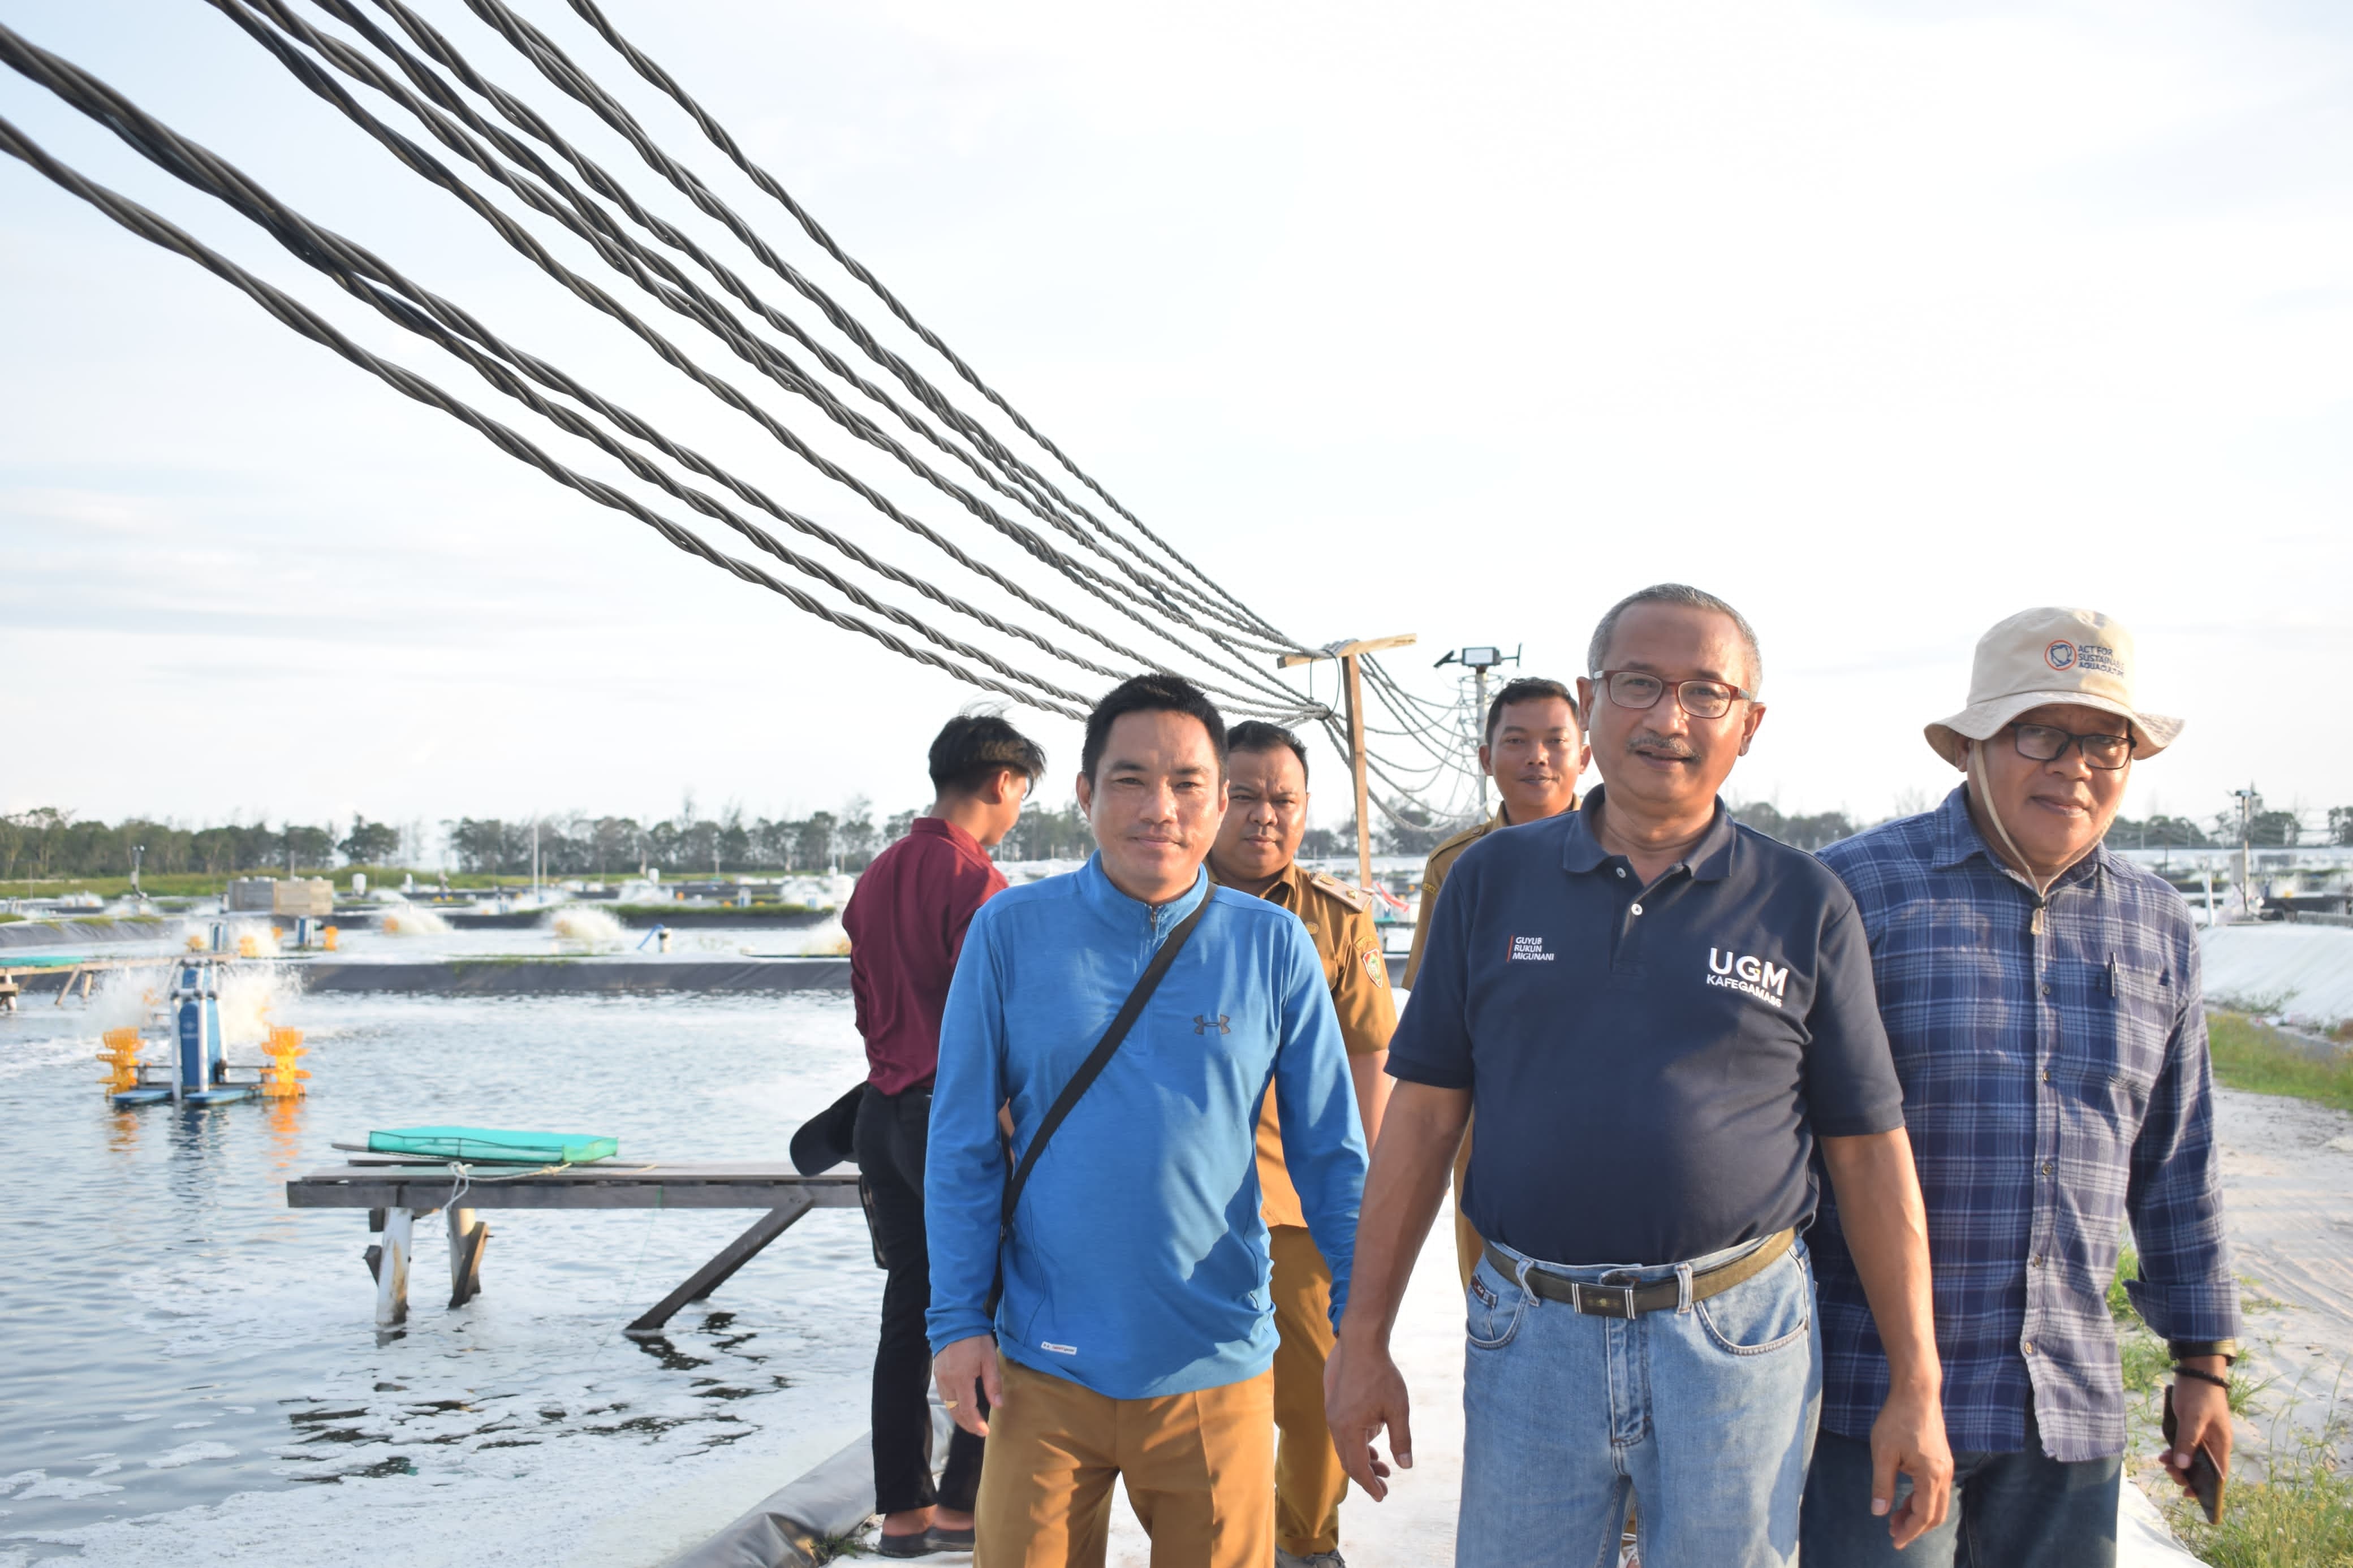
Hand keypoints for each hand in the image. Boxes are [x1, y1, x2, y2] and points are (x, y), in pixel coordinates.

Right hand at [933, 1335, 1002, 1437]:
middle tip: (978, 1432)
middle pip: (955, 1411)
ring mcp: (940, 1377)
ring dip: (959, 1416)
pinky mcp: (938, 1372)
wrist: (955, 1320)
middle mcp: (947, 1381)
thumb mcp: (989, 1359)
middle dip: (967, 1424)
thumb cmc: (975, 1338)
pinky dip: (952, 1405)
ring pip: (948, 1405)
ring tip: (971, 1423)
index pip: (967, 1409)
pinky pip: (944, 1395)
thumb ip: (993, 1383)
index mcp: (961, 1379)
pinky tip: (960, 1407)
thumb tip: (998, 1405)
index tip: (985, 1432)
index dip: (976, 1423)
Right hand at [1324, 1331, 1412, 1500]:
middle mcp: (1336, 1425)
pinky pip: (1344, 1433)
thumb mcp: (1398, 1409)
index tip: (1382, 1497)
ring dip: (1363, 1459)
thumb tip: (1405, 1466)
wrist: (1360, 1343)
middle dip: (1367, 1476)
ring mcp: (1333, 1414)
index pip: (1358, 1467)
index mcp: (1348, 1429)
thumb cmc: (1381, 1374)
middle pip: (1349, 1461)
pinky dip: (1358, 1444)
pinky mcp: (1335, 1405)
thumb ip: (1401, 1439)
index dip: (1370, 1485)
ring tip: (1383, 1466)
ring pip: (1346, 1447)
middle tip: (1385, 1486)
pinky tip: (1373, 1441)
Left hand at [1869, 1379, 1952, 1548]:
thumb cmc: (1897, 1419)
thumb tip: (1879, 1513)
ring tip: (1894, 1519)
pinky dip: (1921, 1499)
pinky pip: (1935, 1489)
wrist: (1916, 1392)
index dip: (1909, 1532)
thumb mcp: (1883, 1453)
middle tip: (1893, 1533)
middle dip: (1914, 1527)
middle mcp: (1944, 1474)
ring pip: (1936, 1502)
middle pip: (1935, 1514)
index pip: (1923, 1515)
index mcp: (1931, 1475)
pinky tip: (1903, 1499)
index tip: (1894, 1542)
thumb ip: (1881, 1485)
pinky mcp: (1941, 1459)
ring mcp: (1945, 1466)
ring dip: (1917, 1514)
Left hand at [2166, 1370, 2232, 1493]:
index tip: (2189, 1494)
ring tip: (2163, 1462)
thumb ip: (2187, 1442)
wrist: (2196, 1369)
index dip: (2207, 1489)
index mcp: (2221, 1444)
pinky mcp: (2192, 1428)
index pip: (2219, 1475)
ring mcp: (2204, 1436)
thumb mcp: (2192, 1419)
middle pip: (2203, 1469)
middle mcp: (2215, 1443)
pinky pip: (2185, 1447)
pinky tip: (2163, 1454)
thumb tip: (2183, 1466)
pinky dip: (2175, 1452)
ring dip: (2178, 1464)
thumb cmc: (2198, 1393)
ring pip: (2192, 1459)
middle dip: (2187, 1475)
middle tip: (2169, 1472)